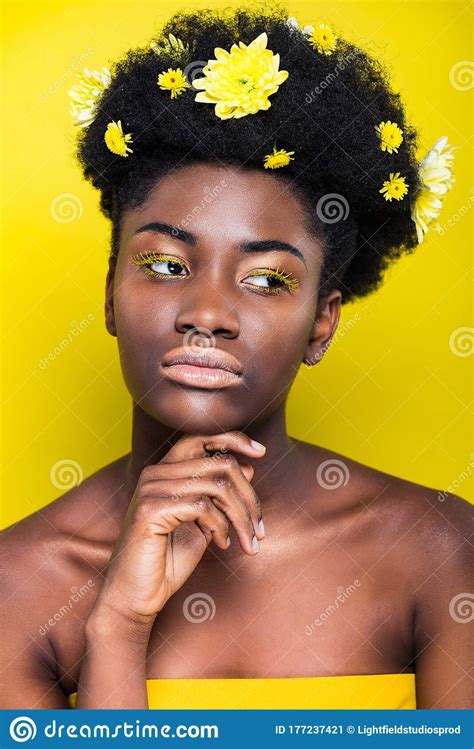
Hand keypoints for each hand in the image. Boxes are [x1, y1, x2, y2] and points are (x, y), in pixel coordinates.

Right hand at [91, 431, 265, 628]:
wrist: (136, 596)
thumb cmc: (167, 562)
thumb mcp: (203, 523)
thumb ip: (219, 497)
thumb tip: (248, 468)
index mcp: (165, 472)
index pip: (201, 437)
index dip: (234, 439)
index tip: (261, 452)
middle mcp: (155, 473)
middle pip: (219, 463)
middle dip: (248, 496)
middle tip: (260, 528)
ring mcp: (151, 489)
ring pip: (216, 485)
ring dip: (241, 517)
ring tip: (247, 541)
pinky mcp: (150, 509)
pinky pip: (201, 506)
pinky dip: (221, 526)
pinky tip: (222, 544)